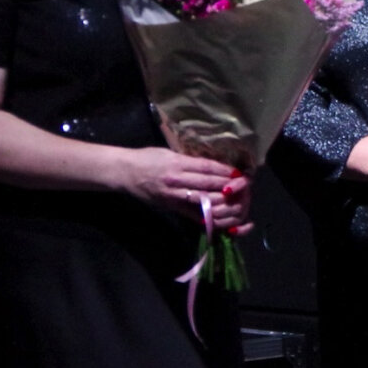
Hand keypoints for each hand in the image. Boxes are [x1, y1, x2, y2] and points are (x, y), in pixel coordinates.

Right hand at [118, 147, 252, 230]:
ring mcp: (173, 196)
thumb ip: (190, 160)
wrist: (124, 173)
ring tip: (236, 199)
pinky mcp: (171, 207)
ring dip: (222, 201)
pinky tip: (221, 213)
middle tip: (243, 186)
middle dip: (227, 186)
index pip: (206, 167)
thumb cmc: (147, 158)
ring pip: (202, 200)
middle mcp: (176, 180)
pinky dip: (208, 214)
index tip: (238, 172)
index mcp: (176, 163)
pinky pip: (192, 213)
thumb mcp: (169, 152)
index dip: (224, 171)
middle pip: (207, 184)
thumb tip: (214, 164)